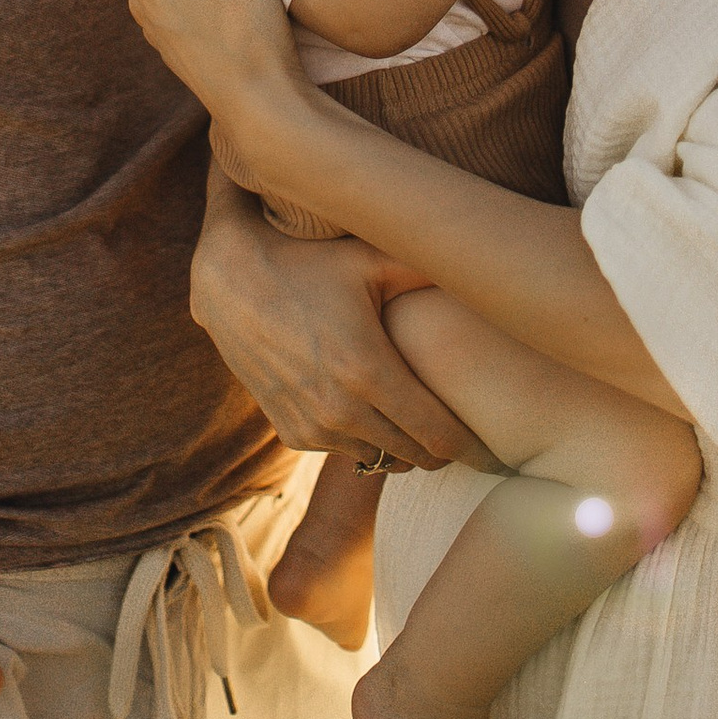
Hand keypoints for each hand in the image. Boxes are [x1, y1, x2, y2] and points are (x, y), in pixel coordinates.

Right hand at [191, 171, 487, 472]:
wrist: (227, 281)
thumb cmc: (307, 262)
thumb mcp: (371, 259)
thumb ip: (429, 268)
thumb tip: (488, 265)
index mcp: (369, 373)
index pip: (438, 436)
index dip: (469, 443)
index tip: (490, 439)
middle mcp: (340, 411)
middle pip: (414, 457)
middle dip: (440, 448)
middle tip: (462, 430)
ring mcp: (312, 427)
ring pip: (379, 459)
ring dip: (400, 445)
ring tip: (418, 417)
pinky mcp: (290, 433)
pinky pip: (344, 452)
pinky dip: (363, 439)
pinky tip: (373, 410)